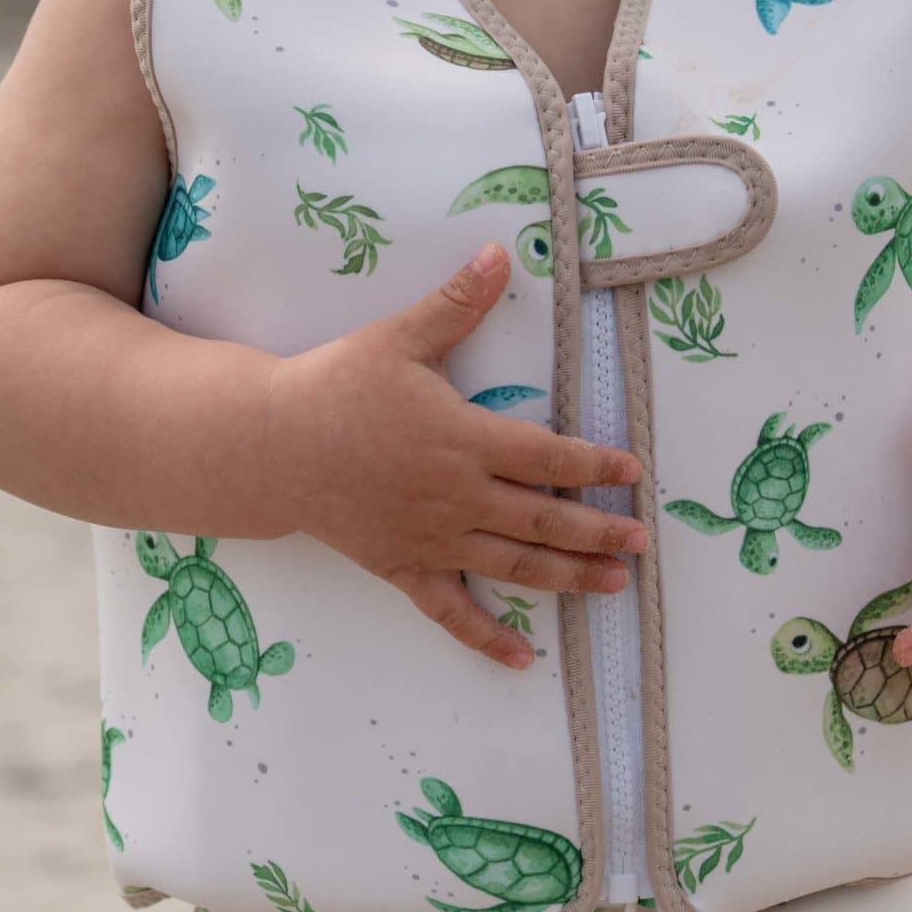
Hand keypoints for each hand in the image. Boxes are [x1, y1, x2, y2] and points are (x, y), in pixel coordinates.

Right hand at [262, 242, 646, 669]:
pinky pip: (450, 612)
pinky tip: (522, 658)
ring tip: (614, 585)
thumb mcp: (399, 337)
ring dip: (568, 577)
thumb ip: (457, 303)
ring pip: (512, 566)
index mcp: (463, 438)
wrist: (270, 445)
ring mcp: (431, 539)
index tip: (632, 471)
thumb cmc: (336, 387)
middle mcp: (457, 496)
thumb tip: (500, 253)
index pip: (547, 456)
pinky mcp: (402, 568)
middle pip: (542, 519)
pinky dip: (487, 637)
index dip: (595, 465)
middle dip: (599, 531)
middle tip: (641, 541)